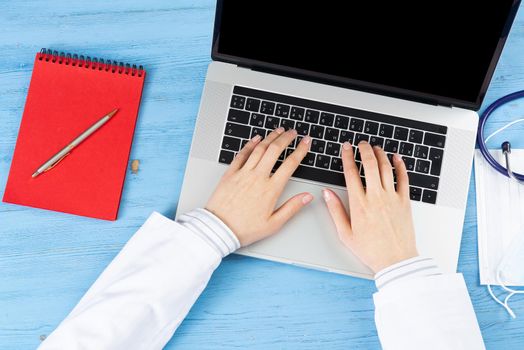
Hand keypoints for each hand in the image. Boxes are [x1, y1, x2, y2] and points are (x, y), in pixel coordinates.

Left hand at [206, 128, 312, 245]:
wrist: (218, 229)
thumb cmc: (245, 229)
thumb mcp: (274, 224)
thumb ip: (292, 208)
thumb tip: (307, 197)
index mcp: (271, 189)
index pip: (290, 164)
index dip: (301, 150)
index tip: (306, 142)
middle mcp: (258, 177)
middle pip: (275, 150)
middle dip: (286, 138)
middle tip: (293, 132)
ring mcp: (243, 173)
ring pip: (259, 149)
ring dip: (270, 137)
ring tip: (278, 131)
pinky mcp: (230, 173)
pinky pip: (242, 154)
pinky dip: (250, 144)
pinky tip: (256, 138)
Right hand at [323, 141, 417, 272]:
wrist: (396, 260)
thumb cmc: (370, 250)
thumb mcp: (345, 233)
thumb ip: (335, 210)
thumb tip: (326, 193)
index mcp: (359, 204)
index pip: (351, 173)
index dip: (347, 157)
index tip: (346, 148)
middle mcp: (375, 197)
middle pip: (370, 165)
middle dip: (364, 150)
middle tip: (361, 144)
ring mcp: (392, 198)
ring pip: (386, 168)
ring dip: (380, 154)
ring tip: (375, 148)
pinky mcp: (404, 201)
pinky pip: (403, 178)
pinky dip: (400, 166)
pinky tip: (396, 158)